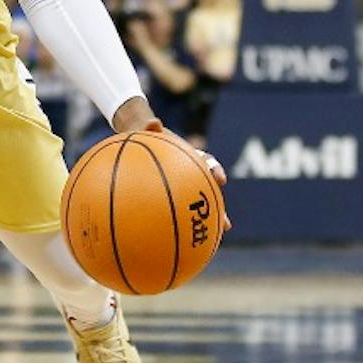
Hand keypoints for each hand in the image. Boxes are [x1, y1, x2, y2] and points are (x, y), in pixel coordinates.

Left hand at [110, 99, 229, 230]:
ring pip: (197, 207)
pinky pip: (175, 211)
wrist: (136, 138)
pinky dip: (178, 225)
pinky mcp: (170, 194)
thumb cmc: (144, 135)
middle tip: (226, 224)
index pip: (207, 163)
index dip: (215, 171)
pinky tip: (177, 240)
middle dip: (217, 210)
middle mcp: (190, 173)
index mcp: (188, 158)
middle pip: (209, 193)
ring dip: (206, 222)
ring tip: (212, 239)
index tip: (220, 179)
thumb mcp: (145, 130)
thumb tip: (152, 122)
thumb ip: (150, 127)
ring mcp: (182, 185)